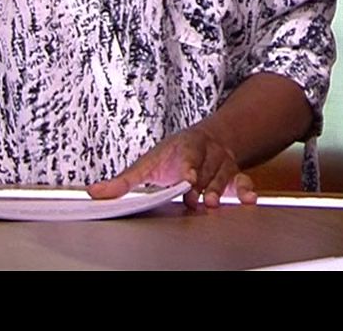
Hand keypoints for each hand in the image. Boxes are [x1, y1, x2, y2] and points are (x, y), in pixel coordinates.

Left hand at [87, 122, 257, 209]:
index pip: (190, 155)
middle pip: (207, 169)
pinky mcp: (235, 176)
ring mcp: (223, 165)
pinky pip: (244, 182)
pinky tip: (248, 199)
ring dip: (221, 189)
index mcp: (187, 146)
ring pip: (225, 176)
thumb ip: (124, 181)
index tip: (188, 177)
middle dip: (203, 184)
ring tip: (213, 203)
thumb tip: (94, 193)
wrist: (209, 139)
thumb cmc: (174, 155)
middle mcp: (208, 154)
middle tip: (198, 198)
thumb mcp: (149, 162)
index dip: (190, 166)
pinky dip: (247, 190)